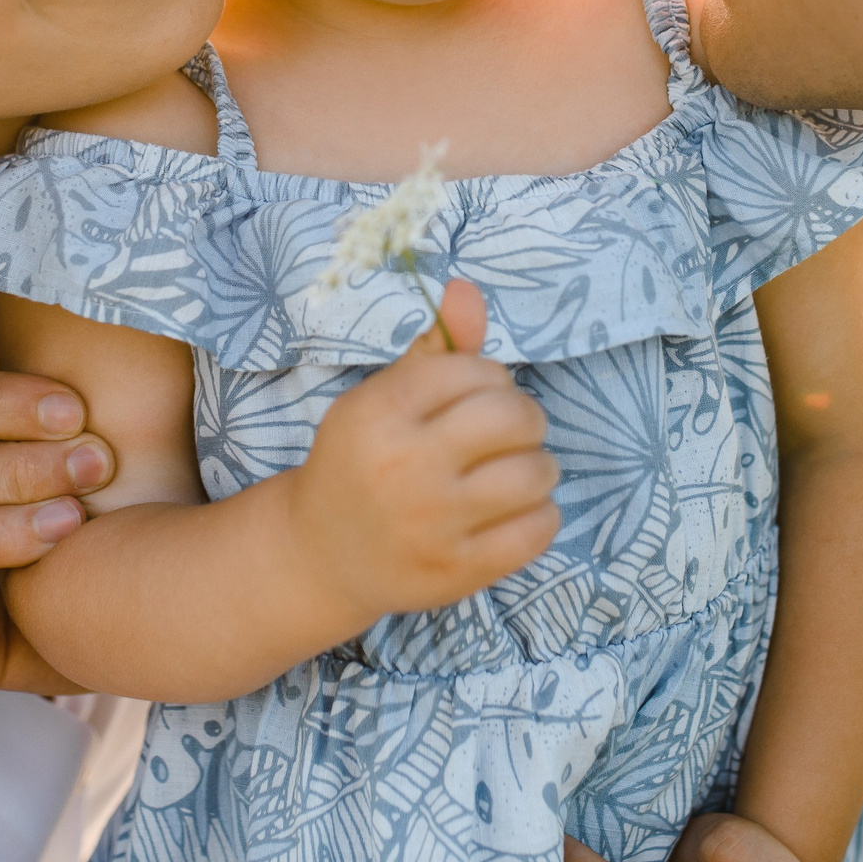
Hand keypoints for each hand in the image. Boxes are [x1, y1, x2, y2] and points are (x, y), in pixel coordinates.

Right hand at [288, 278, 558, 624]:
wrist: (321, 554)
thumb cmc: (362, 461)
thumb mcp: (382, 397)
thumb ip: (434, 348)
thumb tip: (468, 290)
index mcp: (380, 413)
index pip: (474, 371)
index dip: (489, 378)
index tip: (476, 397)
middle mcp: (404, 467)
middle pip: (513, 418)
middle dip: (524, 418)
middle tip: (508, 433)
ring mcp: (432, 524)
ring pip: (534, 473)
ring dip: (538, 466)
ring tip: (516, 471)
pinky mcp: (456, 571)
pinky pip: (537, 530)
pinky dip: (541, 514)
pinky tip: (518, 511)